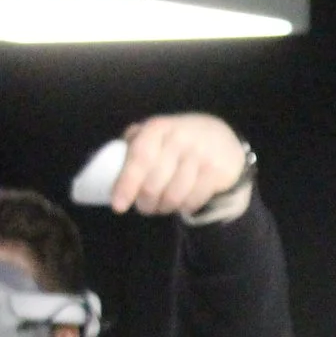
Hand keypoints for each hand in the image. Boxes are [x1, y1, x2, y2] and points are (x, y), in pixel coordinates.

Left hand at [104, 113, 249, 216]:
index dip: (126, 183)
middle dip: (145, 202)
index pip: (139, 157)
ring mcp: (202, 155)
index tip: (119, 205)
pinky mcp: (218, 171)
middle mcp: (180, 138)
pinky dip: (185, 208)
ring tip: (162, 207)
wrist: (223, 138)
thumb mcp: (157, 133)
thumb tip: (112, 165)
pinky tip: (182, 205)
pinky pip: (194, 200)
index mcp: (158, 128)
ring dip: (164, 207)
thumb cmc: (179, 140)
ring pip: (174, 195)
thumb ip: (135, 144)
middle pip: (154, 183)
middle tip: (144, 207)